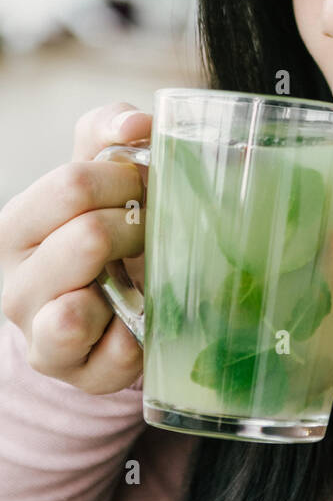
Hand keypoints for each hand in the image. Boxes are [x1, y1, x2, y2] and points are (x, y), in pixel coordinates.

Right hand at [0, 102, 150, 393]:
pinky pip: (113, 358)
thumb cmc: (108, 223)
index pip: (70, 184)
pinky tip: (142, 320)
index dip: (124, 177)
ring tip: (138, 272)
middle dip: (136, 226)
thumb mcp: (101, 170)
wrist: (116, 295)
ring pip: (77, 310)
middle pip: (87, 238)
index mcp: (18, 226)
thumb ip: (110, 131)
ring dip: (129, 281)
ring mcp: (40, 335)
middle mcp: (15, 284)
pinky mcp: (76, 375)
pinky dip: (138, 338)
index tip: (143, 183)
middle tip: (149, 227)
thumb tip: (136, 125)